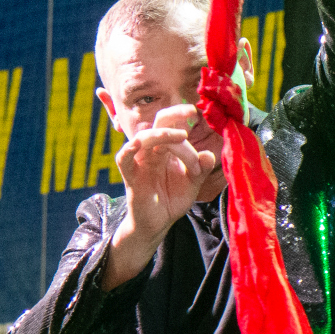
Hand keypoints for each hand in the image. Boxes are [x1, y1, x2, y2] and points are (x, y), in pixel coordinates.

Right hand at [101, 105, 217, 289]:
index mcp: (166, 148)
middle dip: (174, 114)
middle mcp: (152, 151)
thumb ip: (201, 168)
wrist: (158, 223)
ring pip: (144, 137)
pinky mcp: (130, 176)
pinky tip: (138, 143)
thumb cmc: (173, 199)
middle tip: (192, 110)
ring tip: (182, 135)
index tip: (199, 117)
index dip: (189, 129)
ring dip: (162, 133)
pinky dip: (129, 150)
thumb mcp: (193, 183)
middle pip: (157, 122)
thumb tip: (210, 155)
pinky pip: (124, 159)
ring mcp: (140, 162)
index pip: (175, 129)